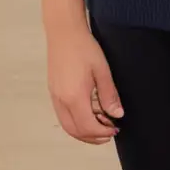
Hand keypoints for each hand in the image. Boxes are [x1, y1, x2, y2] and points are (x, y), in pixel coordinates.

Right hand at [47, 24, 123, 144]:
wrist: (64, 32)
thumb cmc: (83, 47)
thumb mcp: (102, 71)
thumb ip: (109, 95)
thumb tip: (117, 114)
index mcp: (75, 97)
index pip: (88, 127)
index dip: (103, 133)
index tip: (115, 129)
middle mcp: (61, 100)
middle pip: (75, 131)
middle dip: (93, 137)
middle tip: (109, 133)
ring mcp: (55, 96)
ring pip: (67, 126)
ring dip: (83, 132)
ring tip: (99, 127)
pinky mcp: (53, 91)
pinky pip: (62, 116)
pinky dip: (75, 123)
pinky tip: (86, 115)